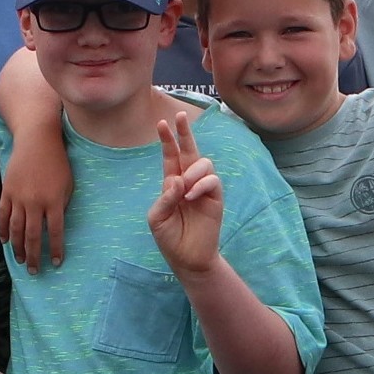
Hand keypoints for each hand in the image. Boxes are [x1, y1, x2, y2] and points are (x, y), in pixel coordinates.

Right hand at [0, 122, 74, 273]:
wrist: (37, 140)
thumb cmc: (58, 162)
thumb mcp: (68, 184)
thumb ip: (62, 205)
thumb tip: (54, 225)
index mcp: (54, 201)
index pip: (54, 233)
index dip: (54, 250)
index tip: (55, 263)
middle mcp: (35, 203)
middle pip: (32, 236)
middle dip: (33, 256)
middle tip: (34, 271)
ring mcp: (18, 198)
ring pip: (15, 229)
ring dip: (17, 247)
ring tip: (20, 260)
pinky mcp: (6, 191)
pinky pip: (3, 215)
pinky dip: (3, 230)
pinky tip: (5, 241)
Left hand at [145, 104, 224, 275]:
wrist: (187, 258)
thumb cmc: (169, 237)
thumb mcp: (157, 218)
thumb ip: (165, 197)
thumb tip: (177, 179)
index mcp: (171, 183)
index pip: (170, 156)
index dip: (167, 140)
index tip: (162, 123)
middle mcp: (188, 181)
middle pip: (189, 150)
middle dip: (185, 132)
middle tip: (180, 115)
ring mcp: (203, 189)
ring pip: (203, 163)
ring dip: (192, 170)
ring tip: (184, 188)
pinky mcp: (215, 198)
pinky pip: (212, 180)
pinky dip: (201, 184)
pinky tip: (191, 196)